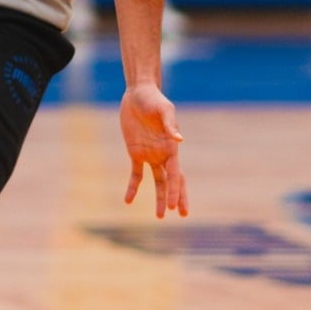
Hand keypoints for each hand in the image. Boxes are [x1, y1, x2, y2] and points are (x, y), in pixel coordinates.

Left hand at [119, 83, 187, 217]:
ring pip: (157, 181)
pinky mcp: (136, 152)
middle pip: (172, 181)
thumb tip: (179, 140)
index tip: (175, 207)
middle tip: (182, 215)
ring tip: (161, 216)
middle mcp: (163, 154)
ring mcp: (150, 155)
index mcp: (172, 148)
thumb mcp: (163, 109)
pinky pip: (136, 174)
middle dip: (177, 198)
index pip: (176, 174)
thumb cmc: (154, 100)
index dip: (176, 191)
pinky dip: (133, 187)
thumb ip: (170, 124)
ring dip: (160, 198)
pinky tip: (128, 200)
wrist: (138, 93)